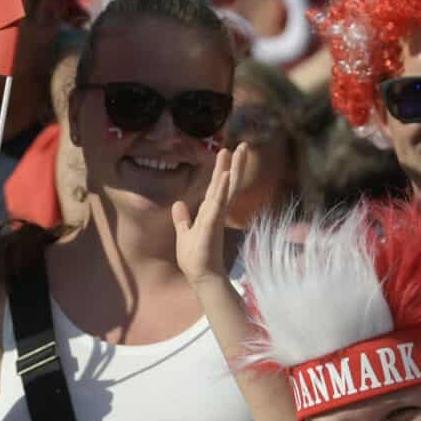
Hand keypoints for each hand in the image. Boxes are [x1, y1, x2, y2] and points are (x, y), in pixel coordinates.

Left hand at [171, 144, 243, 286]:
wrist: (200, 276)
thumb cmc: (195, 258)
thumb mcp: (184, 233)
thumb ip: (182, 218)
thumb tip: (178, 203)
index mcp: (210, 211)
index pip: (217, 186)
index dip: (222, 169)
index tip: (227, 151)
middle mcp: (216, 211)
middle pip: (227, 183)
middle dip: (234, 164)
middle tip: (242, 144)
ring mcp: (216, 217)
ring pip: (226, 188)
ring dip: (232, 169)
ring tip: (238, 151)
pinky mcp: (212, 225)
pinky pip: (218, 204)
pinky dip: (222, 189)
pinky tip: (226, 175)